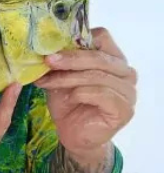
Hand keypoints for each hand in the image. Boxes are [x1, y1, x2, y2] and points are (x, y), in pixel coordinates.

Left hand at [34, 27, 136, 156]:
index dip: (77, 40)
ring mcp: (128, 91)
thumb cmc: (68, 104)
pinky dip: (80, 93)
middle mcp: (125, 73)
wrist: (73, 135)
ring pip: (97, 76)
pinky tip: (68, 98)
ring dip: (68, 78)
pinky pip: (101, 94)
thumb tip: (43, 46)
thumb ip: (60, 63)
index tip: (52, 46)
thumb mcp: (60, 78)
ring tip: (46, 82)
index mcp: (113, 59)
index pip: (102, 37)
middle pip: (98, 57)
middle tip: (47, 61)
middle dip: (69, 59)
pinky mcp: (123, 109)